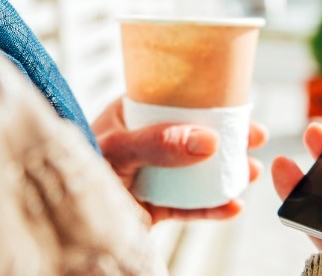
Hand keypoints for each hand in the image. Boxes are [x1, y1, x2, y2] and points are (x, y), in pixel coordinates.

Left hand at [93, 97, 267, 224]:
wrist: (63, 222)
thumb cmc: (79, 170)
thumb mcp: (117, 149)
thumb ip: (158, 143)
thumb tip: (209, 140)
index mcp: (133, 115)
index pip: (177, 99)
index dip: (211, 100)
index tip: (241, 102)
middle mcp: (146, 143)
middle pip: (196, 136)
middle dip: (230, 138)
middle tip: (257, 137)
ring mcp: (153, 175)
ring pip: (198, 172)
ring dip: (228, 174)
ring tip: (252, 173)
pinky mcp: (155, 207)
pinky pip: (189, 208)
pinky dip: (213, 209)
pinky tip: (233, 207)